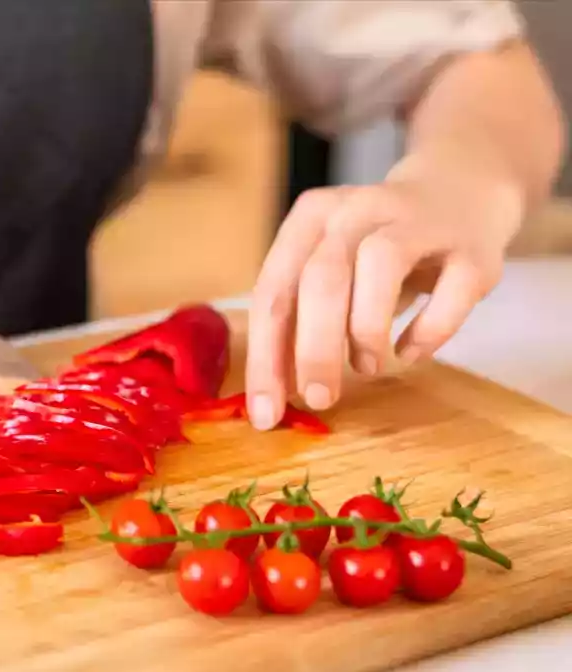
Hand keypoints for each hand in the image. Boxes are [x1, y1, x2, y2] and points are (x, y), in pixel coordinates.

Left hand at [245, 158, 523, 429]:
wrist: (459, 191)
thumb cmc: (374, 250)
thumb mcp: (328, 271)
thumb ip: (299, 321)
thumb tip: (273, 392)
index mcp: (310, 218)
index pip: (273, 291)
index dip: (266, 357)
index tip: (264, 414)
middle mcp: (357, 209)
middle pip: (321, 278)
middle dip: (313, 350)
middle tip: (318, 399)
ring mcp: (417, 221)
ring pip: (380, 264)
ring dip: (366, 329)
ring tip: (367, 367)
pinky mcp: (472, 246)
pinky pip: (452, 289)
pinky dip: (429, 330)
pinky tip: (411, 351)